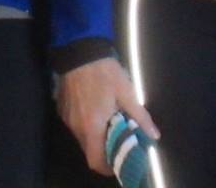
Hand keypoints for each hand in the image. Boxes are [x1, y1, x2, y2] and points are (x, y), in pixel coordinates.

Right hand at [56, 57, 158, 175]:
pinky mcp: (62, 108)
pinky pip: (75, 124)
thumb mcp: (127, 93)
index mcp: (92, 126)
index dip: (108, 166)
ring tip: (108, 120)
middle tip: (118, 138)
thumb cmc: (105, 72)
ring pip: (82, 137)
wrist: (80, 49)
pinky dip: (86, 124)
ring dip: (95, 135)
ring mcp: (67, 117)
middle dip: (103, 149)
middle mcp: (76, 126)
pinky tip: (94, 108)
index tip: (119, 160)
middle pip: (89, 150)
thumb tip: (154, 136)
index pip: (95, 161)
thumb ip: (140, 117)